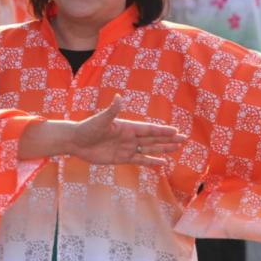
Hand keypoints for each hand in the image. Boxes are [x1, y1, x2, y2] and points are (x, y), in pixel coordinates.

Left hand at [18, 96, 185, 165]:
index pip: (149, 129)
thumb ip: (112, 110)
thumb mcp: (101, 120)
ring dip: (163, 149)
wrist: (76, 142)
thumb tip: (118, 97)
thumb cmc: (88, 128)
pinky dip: (151, 161)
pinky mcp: (121, 159)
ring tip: (177, 149)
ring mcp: (127, 148)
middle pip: (153, 139)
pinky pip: (139, 160)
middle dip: (168, 139)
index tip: (176, 131)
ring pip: (149, 149)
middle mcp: (130, 137)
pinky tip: (162, 163)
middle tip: (184, 139)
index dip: (162, 131)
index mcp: (127, 127)